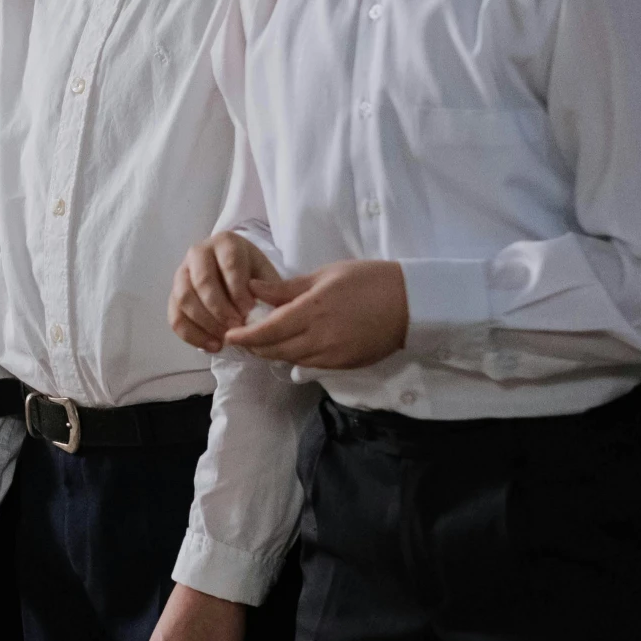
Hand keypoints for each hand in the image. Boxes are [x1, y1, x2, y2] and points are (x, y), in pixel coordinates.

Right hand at [172, 233, 281, 352]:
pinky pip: (175, 317)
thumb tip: (258, 315)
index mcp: (226, 242)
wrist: (237, 274)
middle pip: (202, 281)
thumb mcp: (268, 276)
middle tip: (237, 328)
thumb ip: (269, 292)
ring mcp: (182, 273)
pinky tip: (213, 345)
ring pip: (184, 298)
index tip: (250, 312)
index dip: (239, 291)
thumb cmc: (255, 275)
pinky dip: (193, 335)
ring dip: (205, 323)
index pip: (229, 264)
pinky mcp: (174, 295)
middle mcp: (198, 253)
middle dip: (220, 309)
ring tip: (226, 338)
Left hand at [225, 259, 407, 369]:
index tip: (229, 335)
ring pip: (291, 359)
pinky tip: (291, 344)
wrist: (412, 304)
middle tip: (241, 337)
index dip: (245, 336)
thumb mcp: (325, 275)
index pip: (268, 331)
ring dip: (273, 352)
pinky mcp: (345, 365)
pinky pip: (311, 364)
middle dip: (255, 346)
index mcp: (312, 312)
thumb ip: (286, 288)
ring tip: (263, 340)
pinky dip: (295, 356)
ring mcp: (333, 356)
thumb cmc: (368, 280)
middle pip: (275, 350)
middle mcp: (320, 339)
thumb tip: (252, 289)